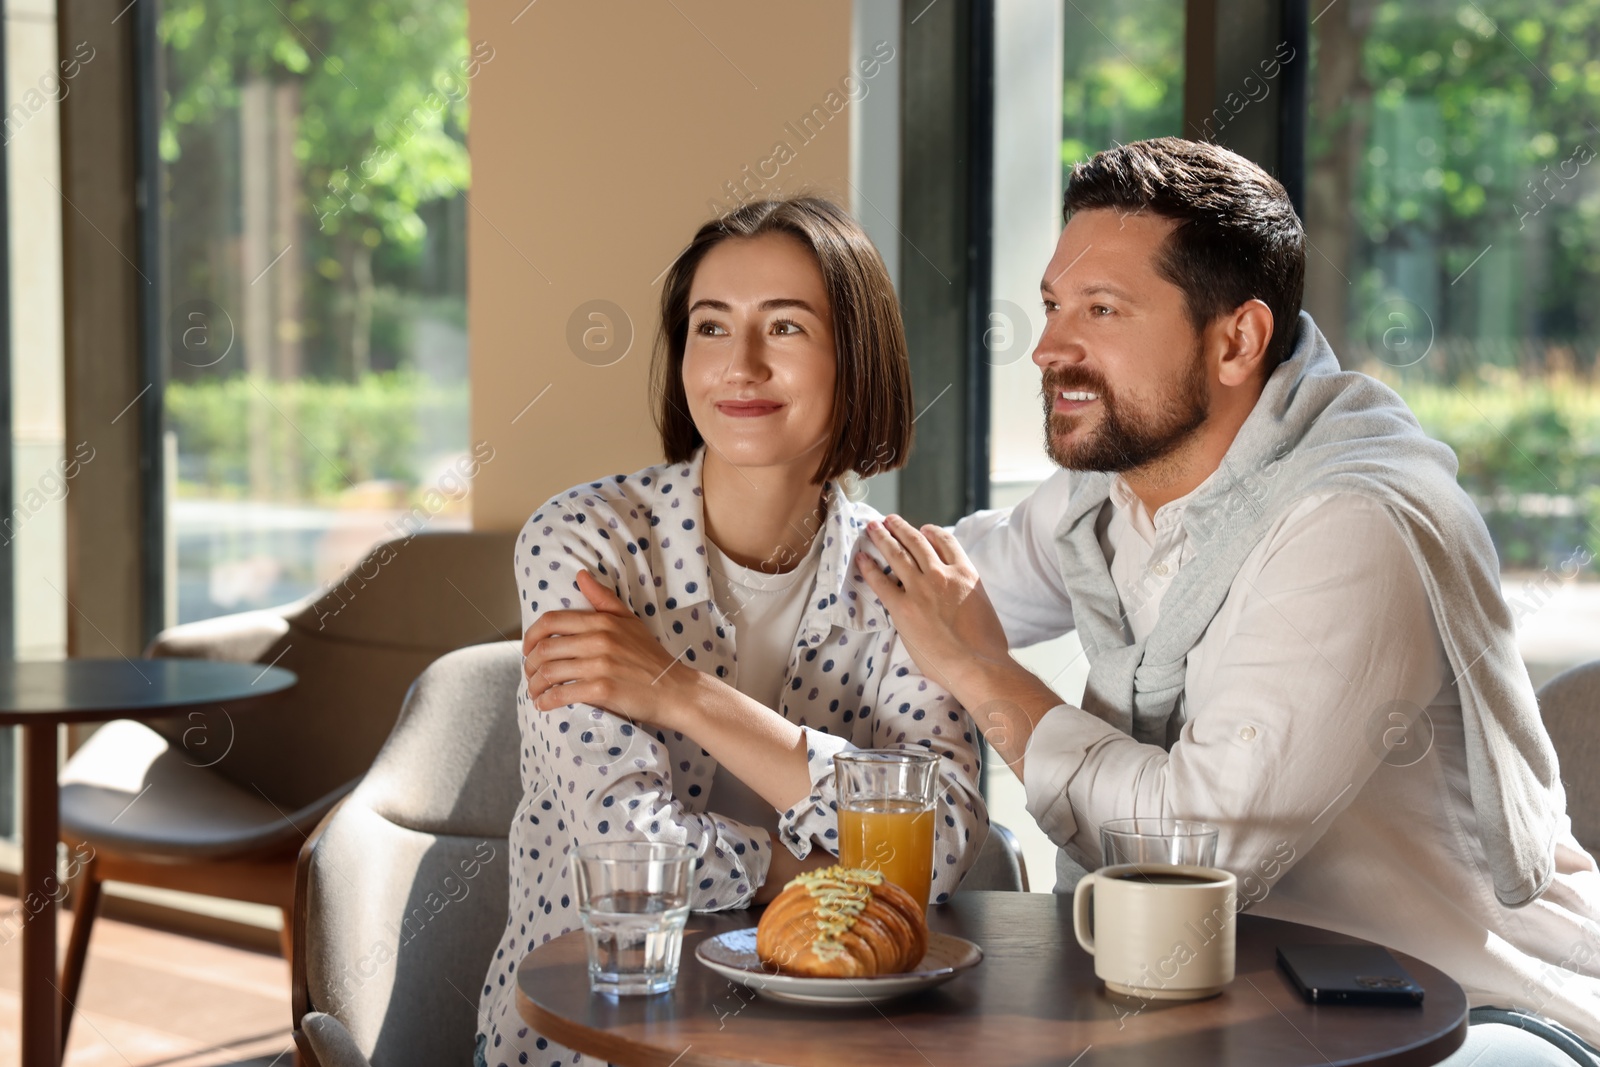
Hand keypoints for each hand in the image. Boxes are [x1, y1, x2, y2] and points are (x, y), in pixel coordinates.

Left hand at [521, 570, 694, 729]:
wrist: (675, 690)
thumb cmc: (651, 657)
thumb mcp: (630, 621)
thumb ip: (604, 599)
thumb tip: (581, 575)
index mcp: (602, 622)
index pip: (551, 621)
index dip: (530, 635)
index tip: (527, 649)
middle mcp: (599, 640)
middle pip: (545, 649)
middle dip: (529, 665)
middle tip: (529, 675)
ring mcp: (600, 665)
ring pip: (550, 672)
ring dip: (534, 685)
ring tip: (534, 692)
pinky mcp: (602, 690)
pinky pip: (562, 694)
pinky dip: (547, 701)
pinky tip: (544, 705)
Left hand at [855, 516, 1063, 776]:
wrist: (978, 665)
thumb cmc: (987, 647)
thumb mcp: (984, 608)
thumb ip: (968, 595)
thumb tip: (959, 601)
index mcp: (966, 574)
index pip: (947, 543)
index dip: (933, 533)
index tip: (924, 528)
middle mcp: (942, 575)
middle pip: (918, 543)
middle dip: (901, 529)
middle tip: (889, 520)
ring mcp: (922, 589)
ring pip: (898, 555)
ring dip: (883, 538)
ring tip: (873, 527)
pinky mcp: (904, 608)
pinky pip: (881, 582)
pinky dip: (869, 568)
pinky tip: (861, 559)